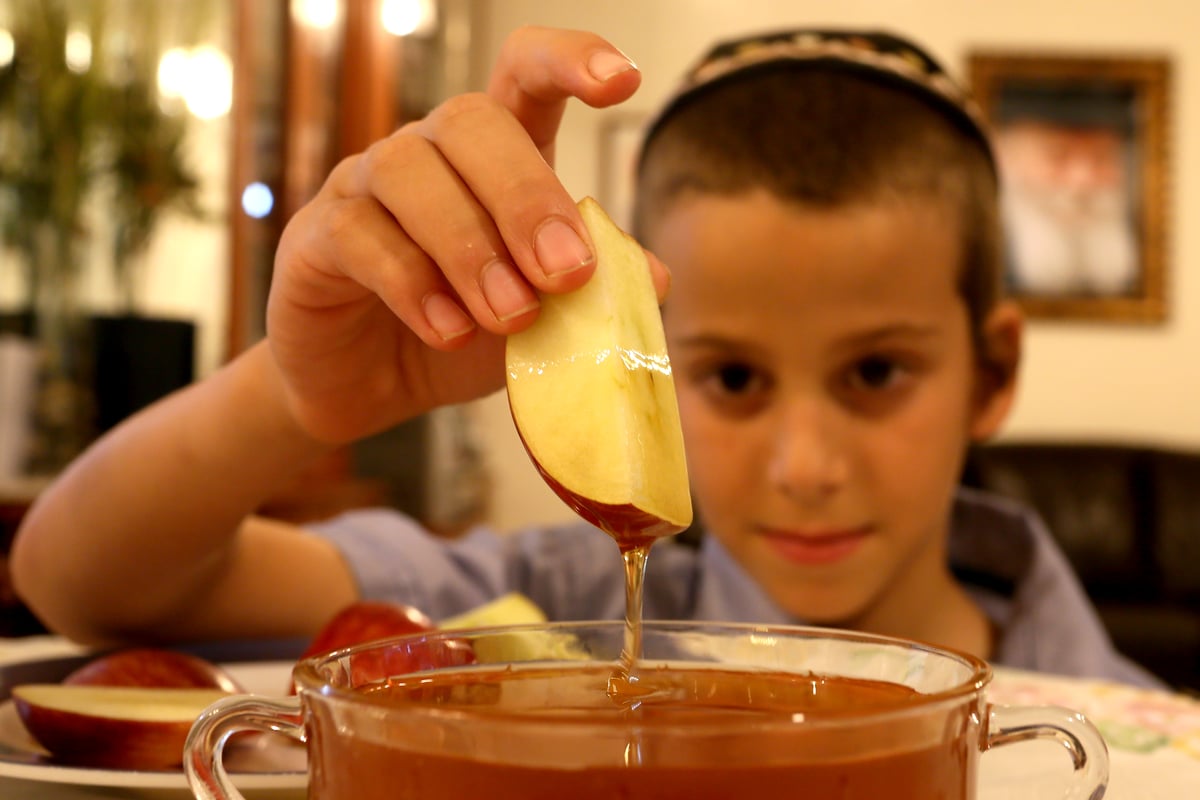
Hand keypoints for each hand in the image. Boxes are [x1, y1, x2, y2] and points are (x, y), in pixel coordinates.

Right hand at [267, 27, 647, 443]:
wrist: (373, 389)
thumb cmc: (463, 336)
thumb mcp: (542, 321)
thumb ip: (593, 294)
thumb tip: (653, 277)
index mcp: (495, 155)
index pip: (525, 73)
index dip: (570, 62)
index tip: (621, 83)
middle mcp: (429, 152)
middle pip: (472, 121)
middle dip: (527, 197)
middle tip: (565, 275)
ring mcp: (364, 185)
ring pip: (410, 171)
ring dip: (471, 248)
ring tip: (510, 317)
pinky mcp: (317, 237)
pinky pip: (360, 234)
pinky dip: (413, 285)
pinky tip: (449, 331)